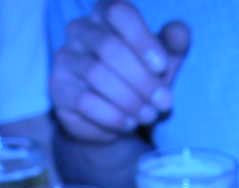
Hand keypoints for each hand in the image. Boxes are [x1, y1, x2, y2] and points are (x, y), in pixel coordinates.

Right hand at [50, 1, 190, 141]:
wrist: (115, 118)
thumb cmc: (140, 80)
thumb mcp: (162, 62)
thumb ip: (173, 45)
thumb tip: (179, 32)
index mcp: (105, 14)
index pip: (119, 12)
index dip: (142, 39)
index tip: (161, 67)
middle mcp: (80, 31)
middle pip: (109, 47)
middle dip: (142, 78)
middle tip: (164, 102)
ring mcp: (65, 60)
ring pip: (97, 75)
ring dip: (129, 99)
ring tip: (149, 115)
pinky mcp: (59, 90)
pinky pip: (85, 102)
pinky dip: (112, 116)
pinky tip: (129, 124)